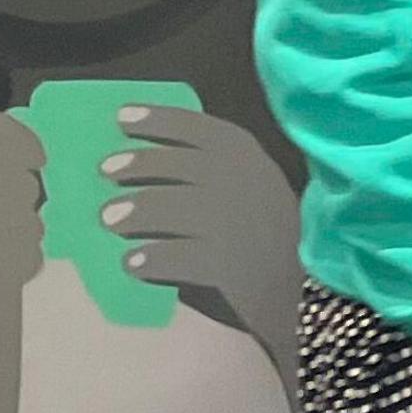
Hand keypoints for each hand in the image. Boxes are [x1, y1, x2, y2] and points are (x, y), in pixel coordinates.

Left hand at [97, 106, 303, 344]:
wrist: (305, 296)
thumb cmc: (269, 240)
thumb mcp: (254, 194)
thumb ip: (215, 177)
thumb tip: (146, 164)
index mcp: (255, 165)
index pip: (206, 131)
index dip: (163, 120)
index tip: (122, 116)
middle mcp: (250, 187)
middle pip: (187, 165)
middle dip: (143, 163)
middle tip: (106, 170)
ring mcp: (242, 227)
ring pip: (180, 208)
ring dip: (140, 210)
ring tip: (109, 219)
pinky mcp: (233, 267)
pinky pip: (182, 258)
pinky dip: (154, 258)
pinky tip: (131, 263)